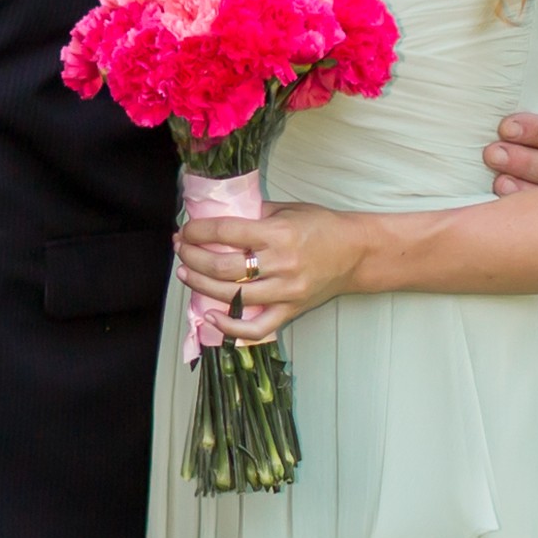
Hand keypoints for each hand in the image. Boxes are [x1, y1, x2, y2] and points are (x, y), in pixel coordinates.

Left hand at [176, 202, 363, 344]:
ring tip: (184, 273)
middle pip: (224, 266)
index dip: (198, 231)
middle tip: (180, 249)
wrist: (357, 252)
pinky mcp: (292, 310)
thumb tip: (215, 214)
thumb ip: (252, 213)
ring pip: (233, 296)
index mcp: (279, 234)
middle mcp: (282, 264)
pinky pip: (257, 327)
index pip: (227, 232)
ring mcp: (287, 291)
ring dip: (201, 285)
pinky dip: (231, 327)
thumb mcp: (286, 210)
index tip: (185, 230)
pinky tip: (210, 316)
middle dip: (193, 257)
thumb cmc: (321, 227)